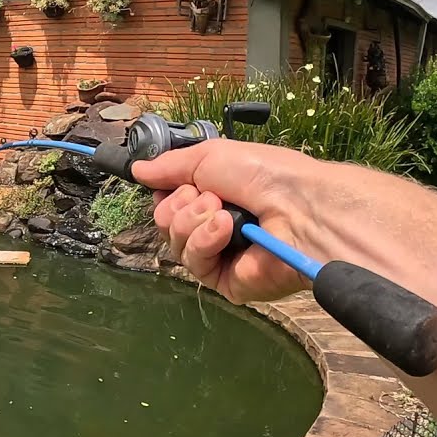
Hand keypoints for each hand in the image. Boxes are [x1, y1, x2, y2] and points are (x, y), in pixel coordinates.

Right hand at [131, 139, 321, 304]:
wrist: (299, 207)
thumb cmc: (263, 175)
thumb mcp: (210, 156)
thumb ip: (170, 166)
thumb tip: (137, 169)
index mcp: (212, 196)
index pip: (167, 200)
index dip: (168, 191)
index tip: (180, 182)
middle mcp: (211, 226)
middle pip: (165, 221)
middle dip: (181, 204)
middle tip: (209, 196)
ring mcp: (218, 255)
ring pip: (174, 241)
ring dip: (193, 221)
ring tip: (221, 211)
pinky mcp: (224, 281)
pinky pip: (193, 262)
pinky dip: (205, 241)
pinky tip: (225, 229)